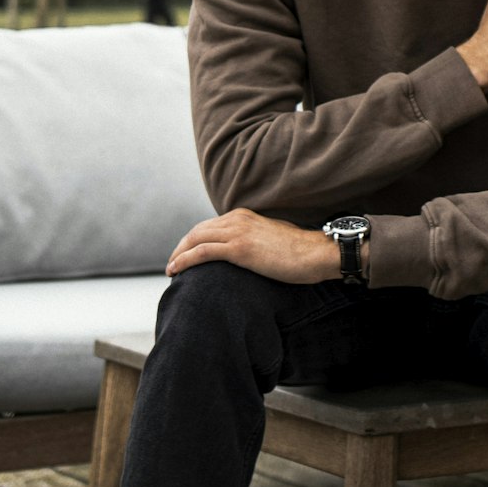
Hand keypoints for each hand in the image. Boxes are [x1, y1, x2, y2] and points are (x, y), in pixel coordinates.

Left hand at [167, 209, 343, 283]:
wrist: (317, 253)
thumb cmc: (301, 252)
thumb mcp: (273, 240)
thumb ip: (257, 241)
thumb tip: (251, 254)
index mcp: (244, 216)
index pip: (209, 226)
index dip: (193, 240)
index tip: (185, 254)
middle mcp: (237, 219)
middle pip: (197, 230)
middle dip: (181, 247)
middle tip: (173, 263)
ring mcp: (237, 232)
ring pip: (195, 239)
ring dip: (178, 254)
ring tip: (171, 270)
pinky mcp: (238, 248)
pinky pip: (201, 252)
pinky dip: (184, 260)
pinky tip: (175, 270)